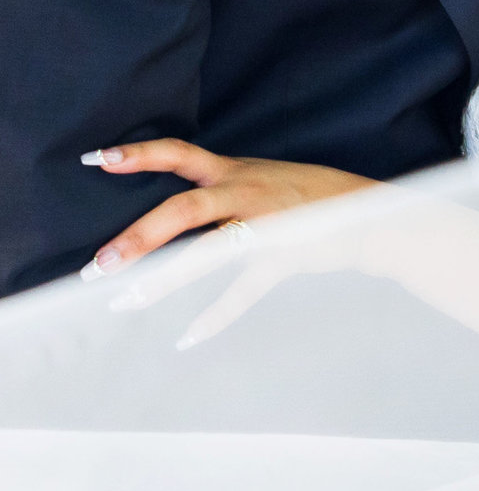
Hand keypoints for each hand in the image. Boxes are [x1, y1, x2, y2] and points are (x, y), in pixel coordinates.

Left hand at [82, 141, 393, 349]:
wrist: (369, 215)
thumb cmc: (313, 197)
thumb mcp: (266, 178)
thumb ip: (224, 187)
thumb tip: (174, 208)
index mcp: (236, 171)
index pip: (179, 153)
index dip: (138, 154)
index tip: (96, 160)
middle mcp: (246, 192)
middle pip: (183, 209)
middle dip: (138, 237)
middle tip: (100, 265)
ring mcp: (266, 225)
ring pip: (207, 252)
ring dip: (164, 278)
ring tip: (126, 300)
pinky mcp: (284, 256)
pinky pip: (243, 291)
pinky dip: (215, 317)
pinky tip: (188, 337)